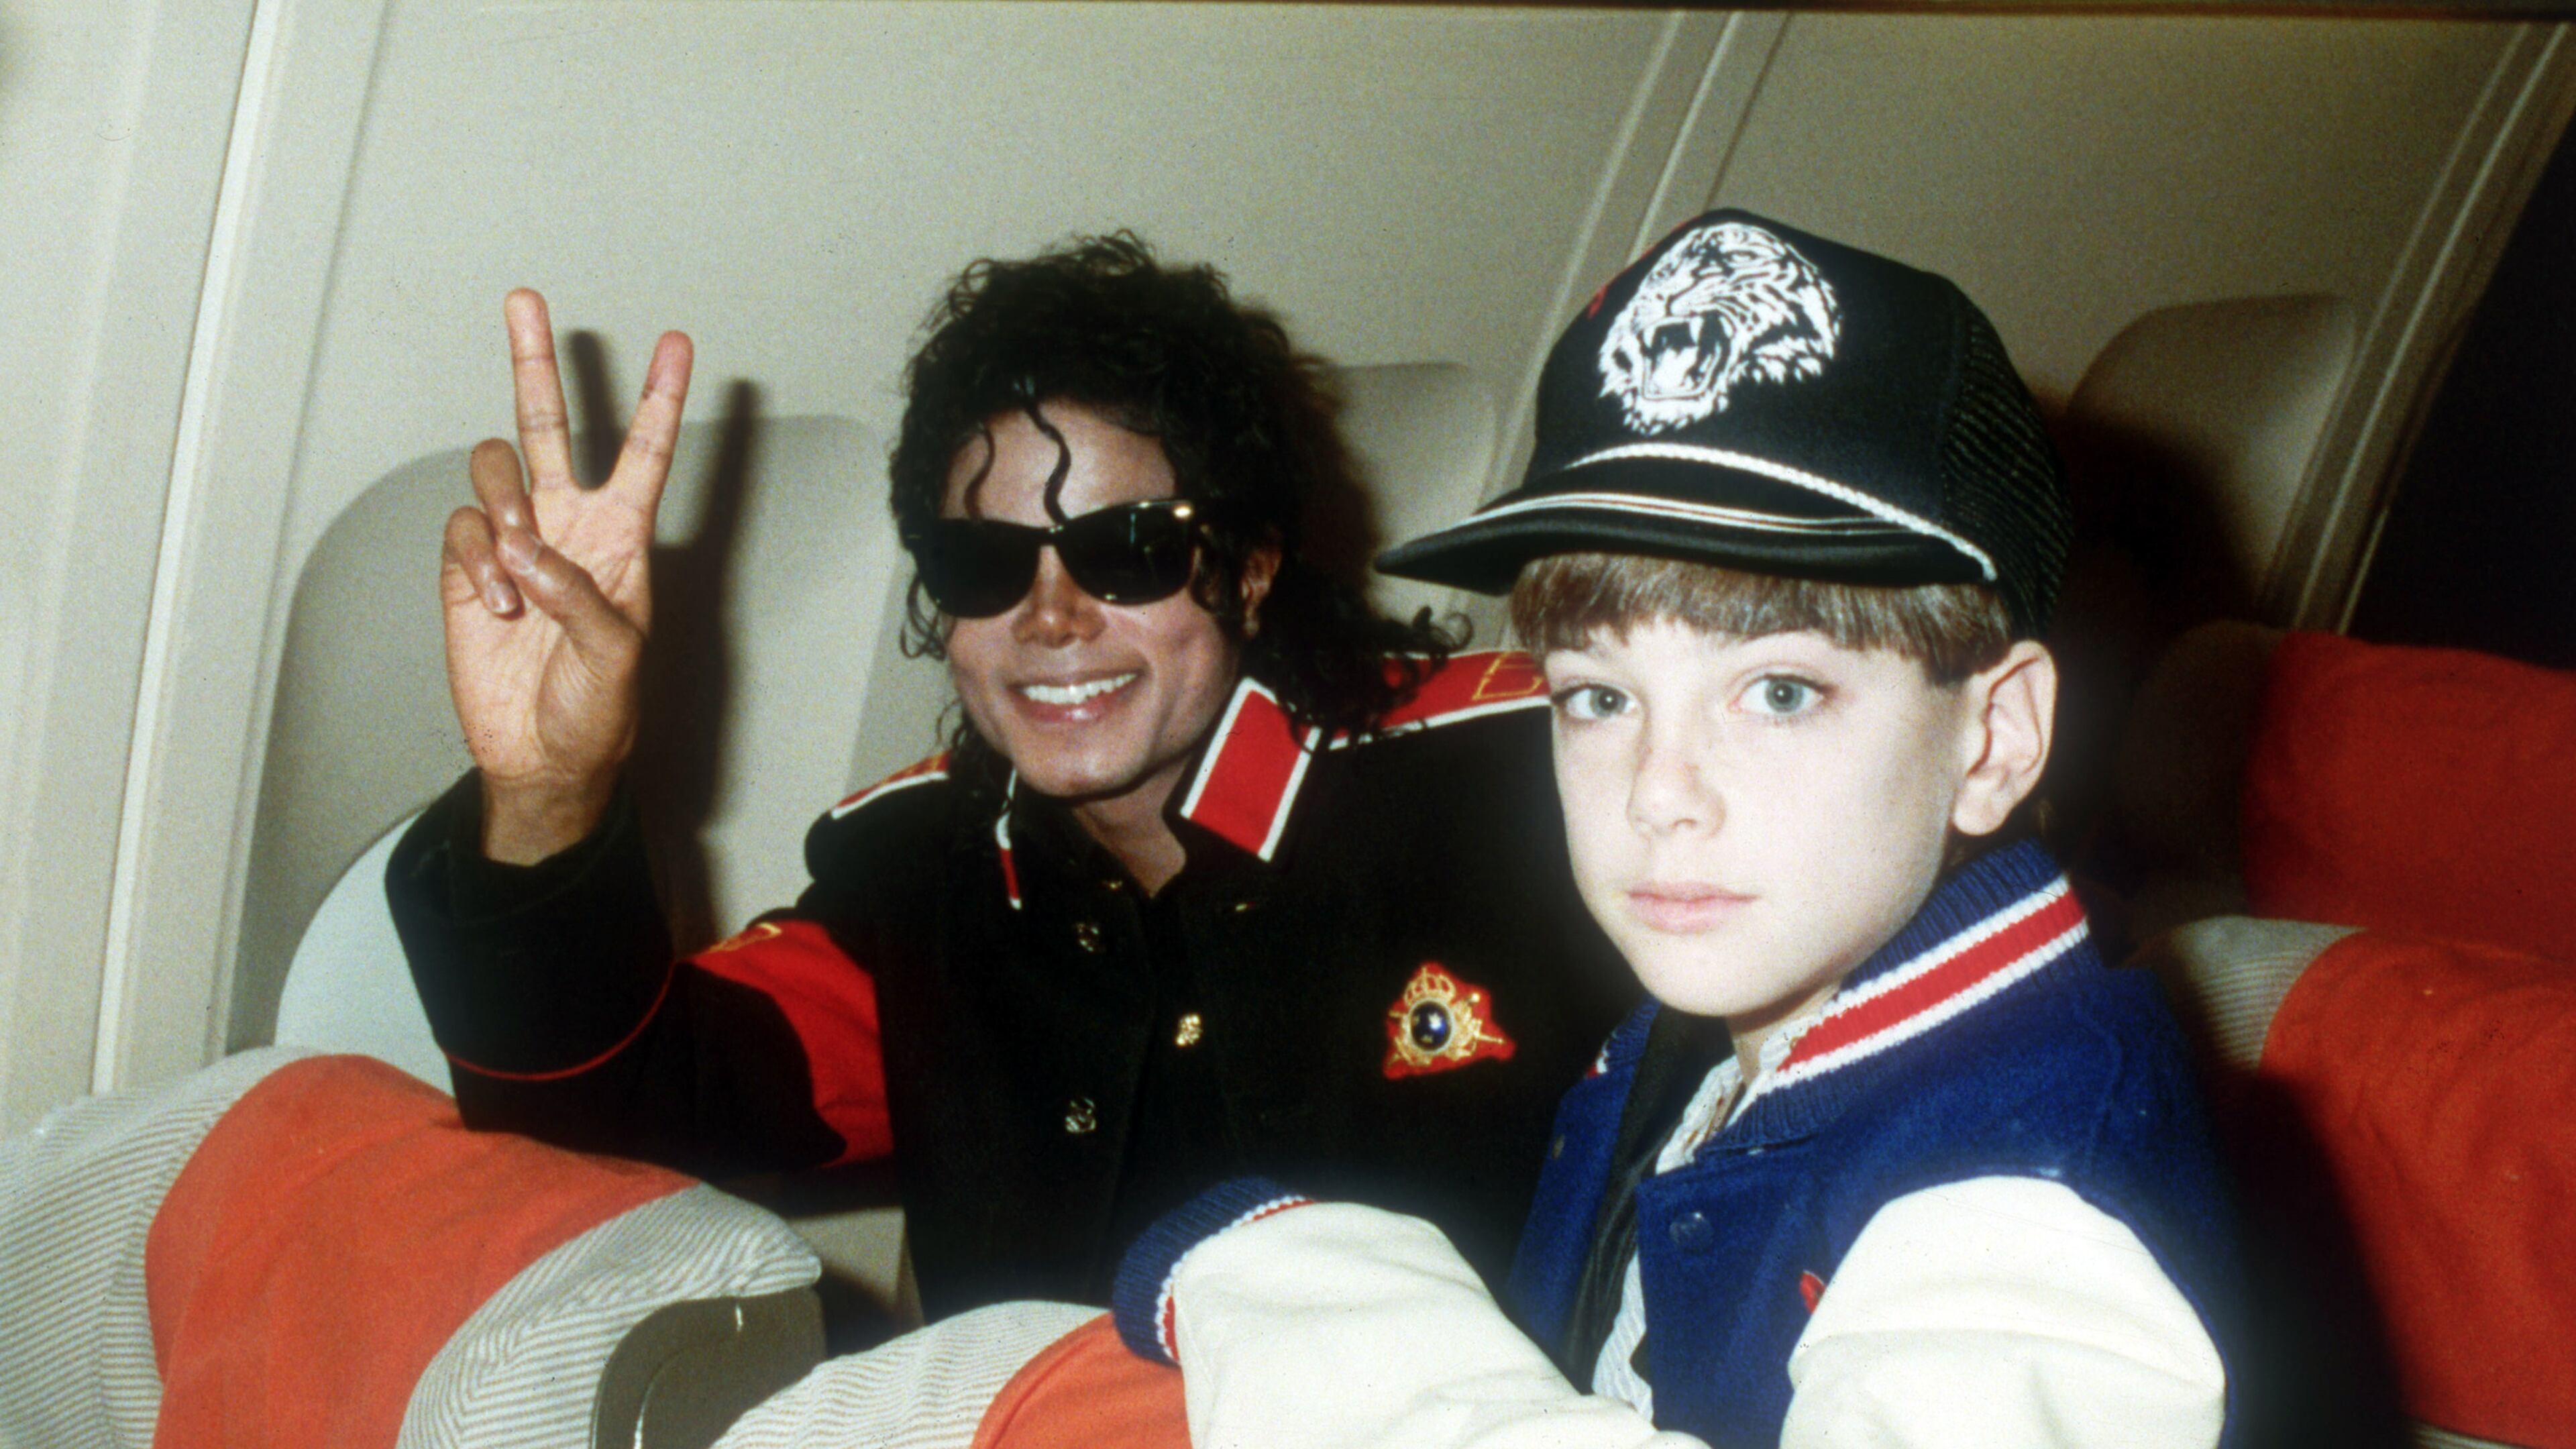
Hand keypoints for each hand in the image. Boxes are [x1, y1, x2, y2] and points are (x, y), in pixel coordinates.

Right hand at [439, 288, 692, 862]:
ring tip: (519, 563)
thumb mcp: (618, 658)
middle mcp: (567, 524)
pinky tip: (499, 608)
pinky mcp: (468, 567)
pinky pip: (462, 527)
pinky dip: (477, 560)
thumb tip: (526, 549)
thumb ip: (581, 598)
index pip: (644, 454)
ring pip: (496, 468)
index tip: (678, 342)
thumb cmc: (596, 709)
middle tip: (526, 301)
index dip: (660, 400)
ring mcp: (513, 541)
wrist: (540, 754)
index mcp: (622, 537)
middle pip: (549, 424)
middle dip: (536, 362)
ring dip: (506, 506)